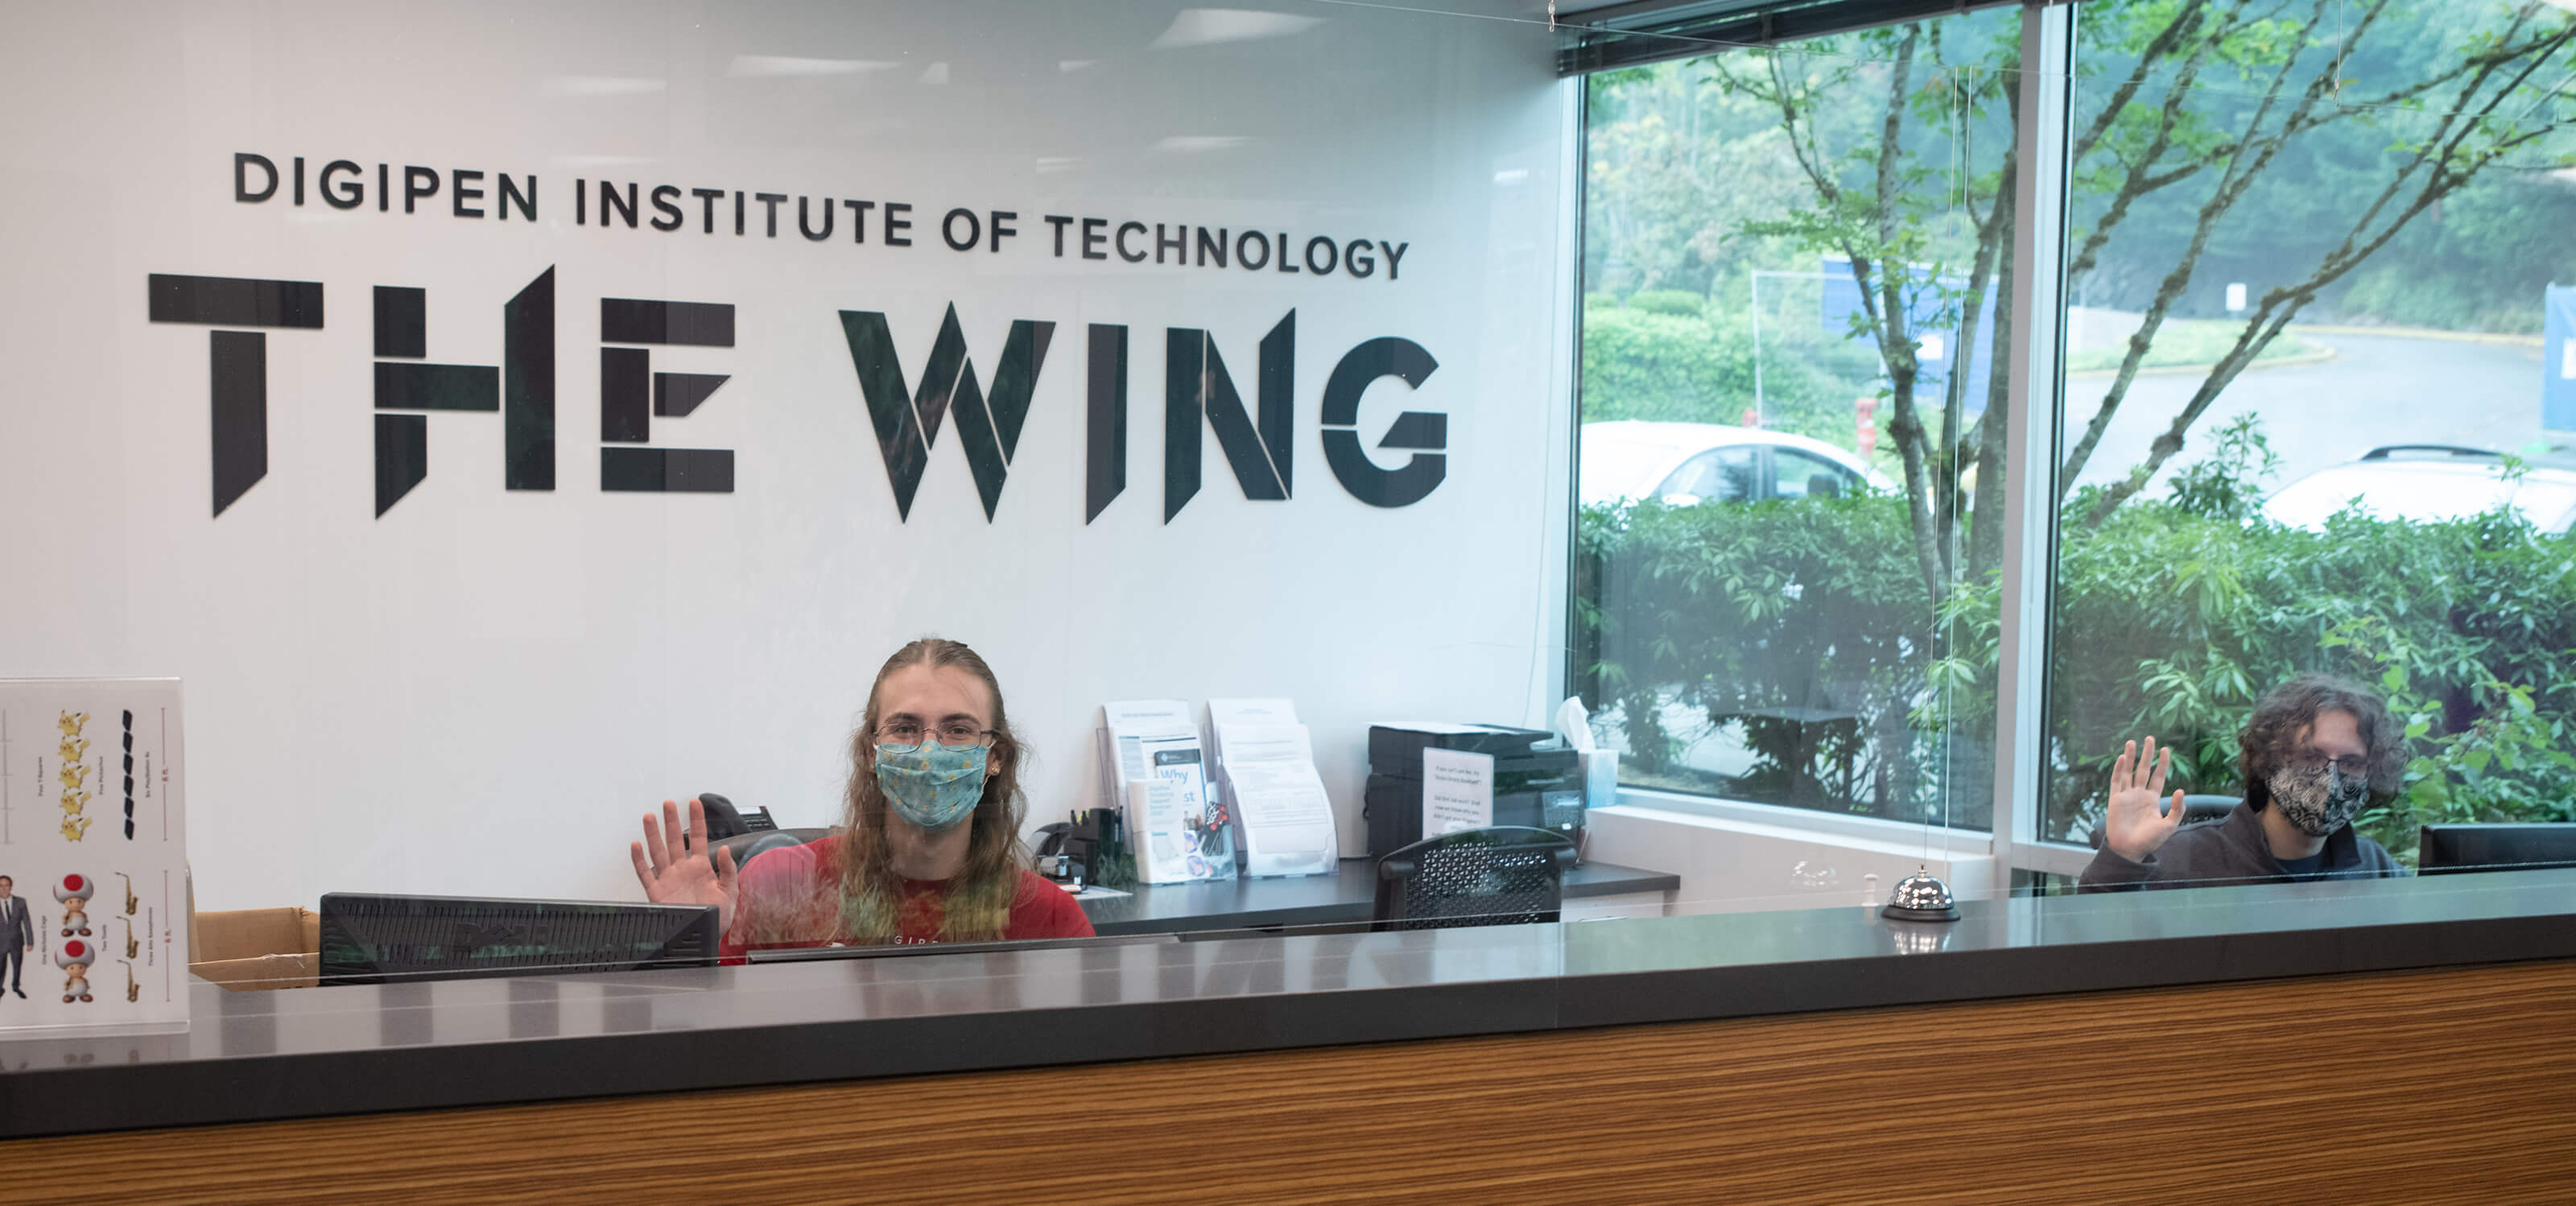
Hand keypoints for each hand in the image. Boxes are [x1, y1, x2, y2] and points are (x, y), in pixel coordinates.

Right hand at [630, 798, 739, 932]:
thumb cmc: (718, 918)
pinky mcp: (657, 892)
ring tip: (649, 817)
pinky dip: (639, 860)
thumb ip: (728, 870)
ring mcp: (669, 879)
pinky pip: (645, 873)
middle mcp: (683, 870)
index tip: (694, 803)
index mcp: (702, 868)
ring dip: (653, 835)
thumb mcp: (731, 893)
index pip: (699, 838)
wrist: (706, 939)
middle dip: (671, 821)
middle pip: (675, 840)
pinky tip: (636, 846)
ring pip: (658, 852)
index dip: (696, 819)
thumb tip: (725, 850)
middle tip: (668, 804)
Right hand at [2103, 736, 2186, 862]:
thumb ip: (2177, 809)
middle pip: (2143, 769)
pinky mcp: (2115, 800)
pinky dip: (2119, 769)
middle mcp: (2139, 795)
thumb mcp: (2169, 826)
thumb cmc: (2150, 841)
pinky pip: (2116, 781)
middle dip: (2147, 754)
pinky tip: (2122, 758)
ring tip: (2132, 742)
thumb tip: (2180, 790)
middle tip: (2150, 738)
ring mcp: (2126, 796)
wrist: (2129, 850)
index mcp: (2152, 799)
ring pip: (2128, 772)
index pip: (2158, 776)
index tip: (2166, 749)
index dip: (2162, 763)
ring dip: (2130, 757)